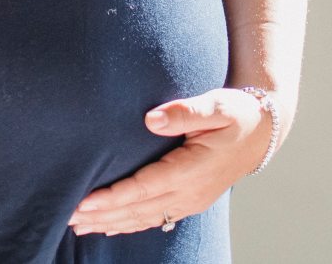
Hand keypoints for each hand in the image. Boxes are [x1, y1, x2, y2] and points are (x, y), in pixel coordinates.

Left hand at [66, 87, 277, 235]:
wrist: (263, 133)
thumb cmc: (238, 114)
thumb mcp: (217, 105)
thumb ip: (184, 112)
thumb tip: (151, 119)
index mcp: (191, 170)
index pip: (143, 188)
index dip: (111, 198)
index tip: (83, 201)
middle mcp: (190, 192)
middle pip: (137, 209)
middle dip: (101, 215)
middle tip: (68, 216)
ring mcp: (191, 201)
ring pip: (144, 218)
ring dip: (110, 223)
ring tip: (79, 226)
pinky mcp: (190, 201)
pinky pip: (155, 218)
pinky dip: (129, 224)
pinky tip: (109, 227)